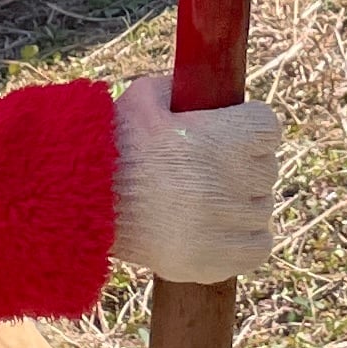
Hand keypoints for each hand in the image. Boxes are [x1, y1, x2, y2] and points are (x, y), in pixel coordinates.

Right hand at [106, 73, 282, 282]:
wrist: (77, 203)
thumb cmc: (111, 145)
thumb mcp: (145, 98)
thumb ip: (184, 87)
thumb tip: (205, 86)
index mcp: (221, 138)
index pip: (268, 128)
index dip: (246, 129)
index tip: (227, 135)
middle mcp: (230, 182)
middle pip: (265, 169)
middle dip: (242, 165)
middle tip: (206, 169)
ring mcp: (224, 226)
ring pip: (261, 208)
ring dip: (241, 202)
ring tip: (202, 200)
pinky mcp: (215, 262)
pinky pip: (257, 246)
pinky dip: (244, 238)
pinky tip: (216, 228)